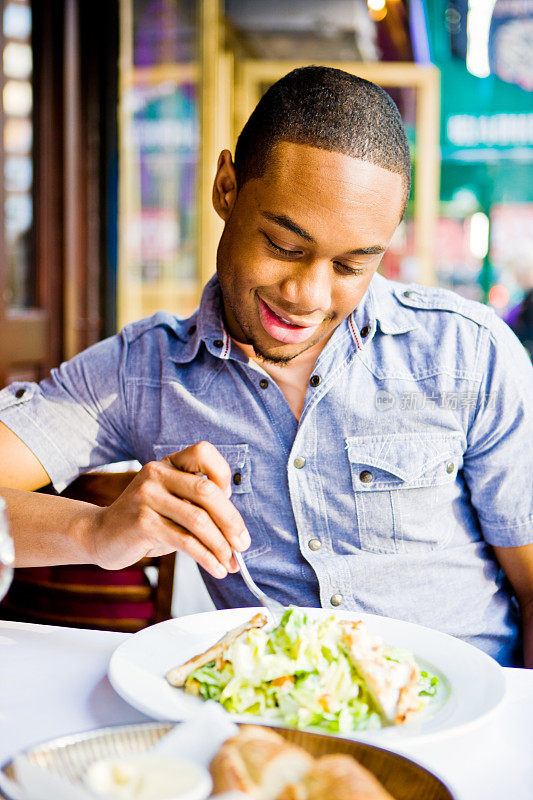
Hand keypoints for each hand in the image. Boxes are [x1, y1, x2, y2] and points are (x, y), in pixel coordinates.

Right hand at [84, 442, 250, 576]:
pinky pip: (184, 541)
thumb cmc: (146, 520)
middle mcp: (157, 473)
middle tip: (243, 545)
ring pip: (198, 519)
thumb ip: (198, 505)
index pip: (204, 453)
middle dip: (231, 521)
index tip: (231, 502)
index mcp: (168, 463)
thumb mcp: (172, 503)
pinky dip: (206, 557)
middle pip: (207, 491)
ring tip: (232, 563)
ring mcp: (147, 496)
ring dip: (221, 545)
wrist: (100, 535)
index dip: (223, 475)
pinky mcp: (142, 522)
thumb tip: (236, 530)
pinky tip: (217, 568)